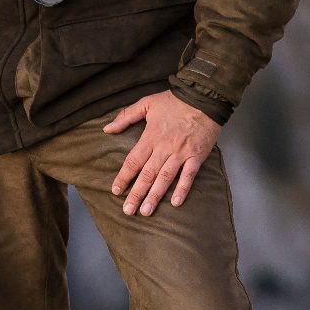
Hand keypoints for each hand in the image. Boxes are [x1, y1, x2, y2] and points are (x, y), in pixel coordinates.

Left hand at [104, 90, 220, 216]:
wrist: (202, 97)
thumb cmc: (173, 101)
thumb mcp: (146, 103)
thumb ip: (126, 116)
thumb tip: (107, 128)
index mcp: (151, 136)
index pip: (134, 160)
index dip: (124, 177)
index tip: (116, 191)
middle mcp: (164, 147)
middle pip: (147, 174)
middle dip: (136, 193)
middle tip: (128, 211)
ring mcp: (181, 153)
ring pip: (165, 178)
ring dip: (155, 196)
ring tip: (146, 212)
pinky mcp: (196, 156)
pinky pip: (188, 176)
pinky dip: (182, 189)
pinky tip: (175, 203)